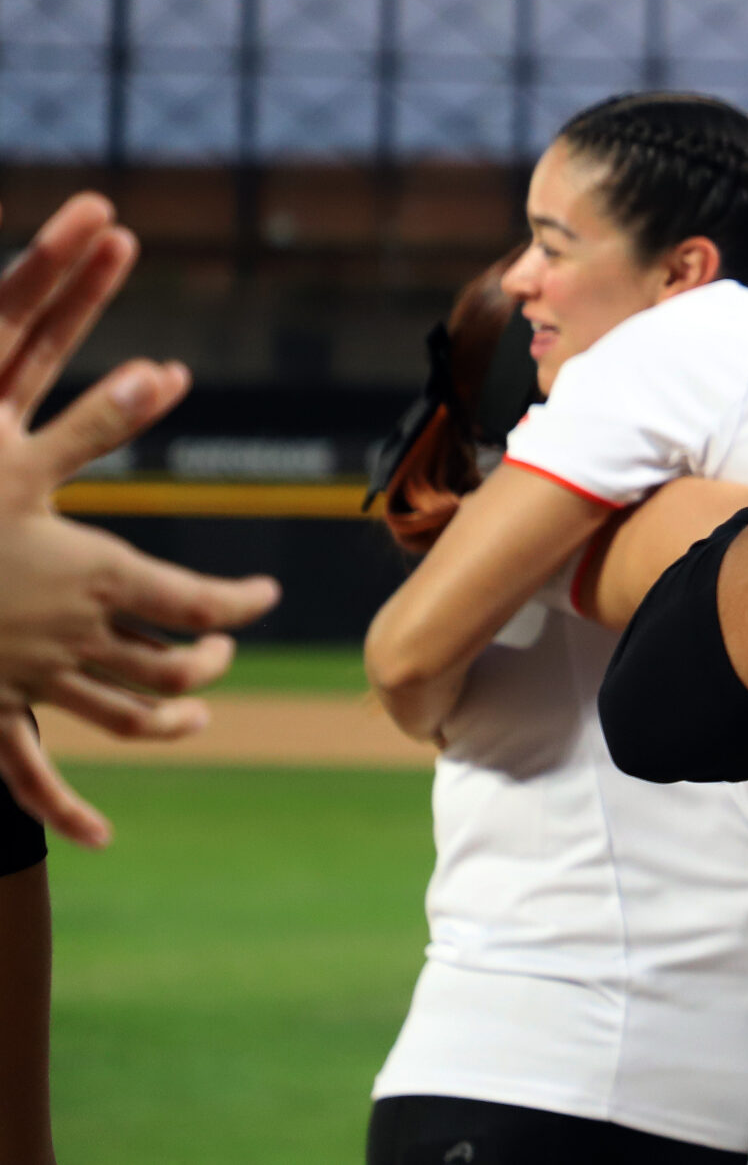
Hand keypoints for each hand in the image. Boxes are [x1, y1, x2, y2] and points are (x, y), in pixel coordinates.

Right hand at [0, 194, 279, 844]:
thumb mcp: (17, 461)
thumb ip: (96, 420)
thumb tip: (167, 368)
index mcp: (98, 577)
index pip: (199, 599)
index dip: (241, 599)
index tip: (266, 593)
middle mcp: (75, 638)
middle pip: (171, 663)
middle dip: (206, 658)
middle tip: (222, 647)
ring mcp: (30, 683)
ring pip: (122, 716)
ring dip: (166, 719)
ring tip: (194, 717)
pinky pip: (32, 777)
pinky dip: (69, 811)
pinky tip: (100, 836)